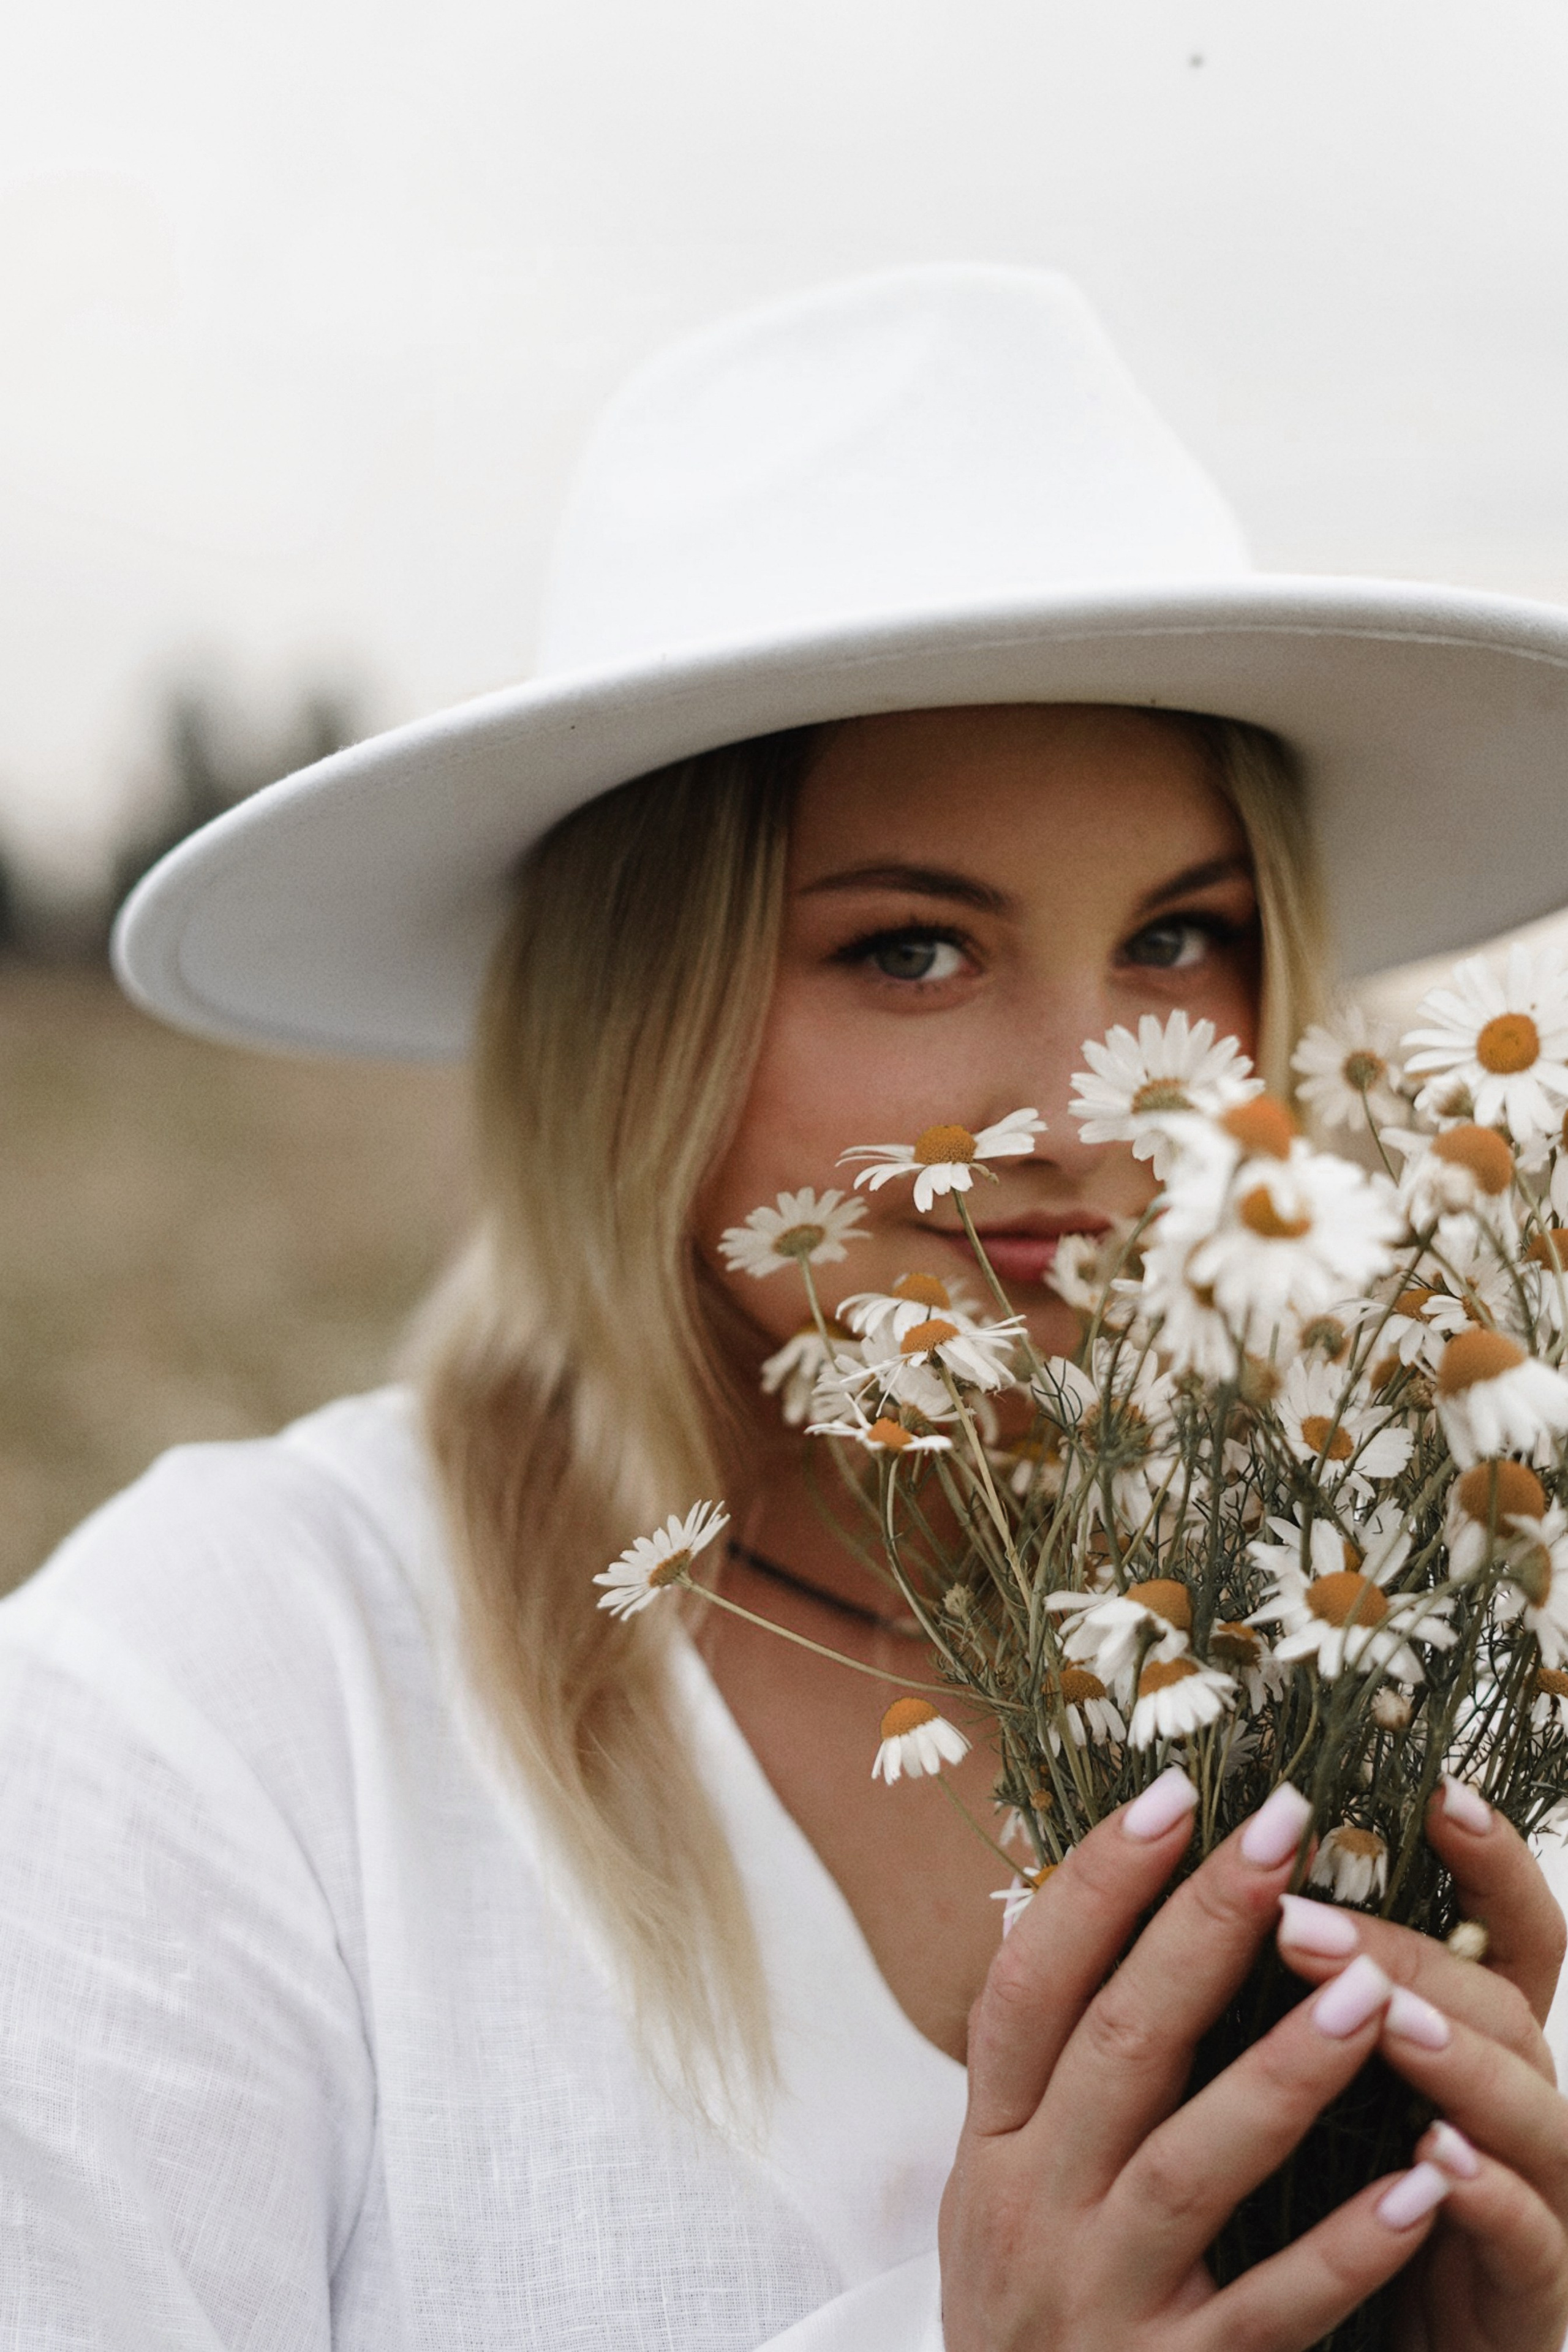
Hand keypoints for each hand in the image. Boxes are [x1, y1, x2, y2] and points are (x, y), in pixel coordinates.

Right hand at [940, 1767, 1451, 2351]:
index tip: (1173, 1793)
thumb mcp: (1002, 2187)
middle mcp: (1025, 2212)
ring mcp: (1097, 2303)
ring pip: (1193, 2167)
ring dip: (1285, 2071)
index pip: (1026, 1988)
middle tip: (1286, 1829)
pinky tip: (1420, 2185)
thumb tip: (1096, 1895)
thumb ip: (1050, 2073)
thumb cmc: (1034, 2309)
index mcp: (987, 2147)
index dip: (1094, 1887)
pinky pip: (1271, 2312)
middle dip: (1201, 1928)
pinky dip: (1346, 2247)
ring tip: (1370, 1985)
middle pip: (1115, 2045)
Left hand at [1275, 1777, 1567, 2351]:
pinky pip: (1526, 2245)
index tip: (1439, 1790)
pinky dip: (1486, 2200)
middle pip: (1497, 2002)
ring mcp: (1535, 2204)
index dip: (1491, 1863)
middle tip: (1296, 1919)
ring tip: (1384, 2018)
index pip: (1505, 1934)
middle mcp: (1512, 2109)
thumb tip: (1216, 1864)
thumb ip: (1298, 1992)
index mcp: (1464, 2044)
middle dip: (1403, 1954)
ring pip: (1525, 2111)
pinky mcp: (1525, 2303)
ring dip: (1453, 2057)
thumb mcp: (1318, 2091)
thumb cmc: (1331, 2218)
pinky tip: (1437, 2164)